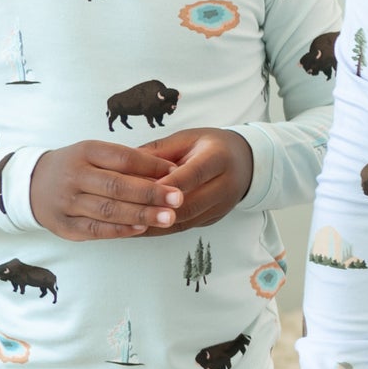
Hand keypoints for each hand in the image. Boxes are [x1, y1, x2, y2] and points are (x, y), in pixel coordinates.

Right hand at [28, 142, 182, 240]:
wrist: (31, 185)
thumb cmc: (76, 167)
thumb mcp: (95, 154)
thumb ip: (127, 162)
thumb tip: (169, 171)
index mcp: (85, 152)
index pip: (123, 158)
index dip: (152, 165)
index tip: (177, 172)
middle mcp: (75, 175)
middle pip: (117, 185)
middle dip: (150, 193)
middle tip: (177, 199)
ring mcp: (67, 202)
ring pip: (108, 210)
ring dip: (140, 214)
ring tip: (167, 217)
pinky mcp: (65, 226)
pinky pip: (96, 229)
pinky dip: (120, 230)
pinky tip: (141, 229)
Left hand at [138, 127, 253, 233]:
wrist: (242, 163)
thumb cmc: (208, 147)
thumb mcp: (186, 139)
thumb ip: (158, 151)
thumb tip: (125, 162)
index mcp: (219, 158)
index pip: (195, 173)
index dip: (170, 184)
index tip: (145, 189)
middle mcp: (225, 186)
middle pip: (191, 204)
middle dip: (158, 210)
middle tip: (127, 211)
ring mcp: (221, 207)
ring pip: (185, 221)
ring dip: (155, 224)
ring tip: (127, 224)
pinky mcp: (213, 220)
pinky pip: (184, 228)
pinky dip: (160, 229)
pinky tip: (139, 228)